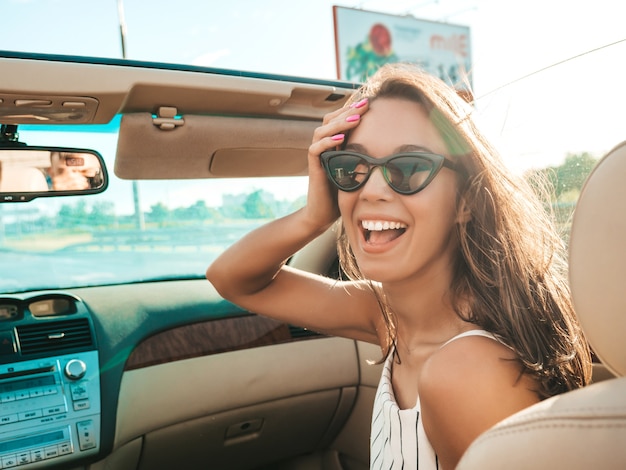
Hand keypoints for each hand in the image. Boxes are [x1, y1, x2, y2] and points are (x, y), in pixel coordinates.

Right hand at [302, 98, 368, 230]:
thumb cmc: (345, 193)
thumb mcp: (361, 170)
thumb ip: (369, 156)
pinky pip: (315, 148)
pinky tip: (341, 137)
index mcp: (335, 144)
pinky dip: (327, 141)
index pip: (341, 119)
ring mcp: (317, 155)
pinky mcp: (313, 167)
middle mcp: (324, 146)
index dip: (353, 109)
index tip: (372, 103)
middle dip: (349, 110)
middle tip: (366, 104)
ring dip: (339, 123)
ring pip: (322, 130)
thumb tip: (394, 148)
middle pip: (331, 119)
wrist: (324, 213)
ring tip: (356, 119)